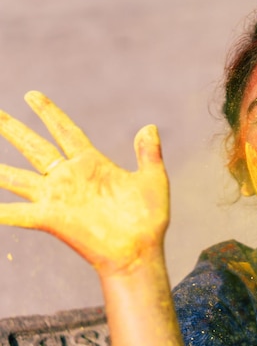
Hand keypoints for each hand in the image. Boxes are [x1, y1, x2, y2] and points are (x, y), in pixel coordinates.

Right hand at [0, 91, 168, 275]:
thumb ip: (149, 153)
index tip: (31, 95)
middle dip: (13, 129)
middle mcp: (69, 177)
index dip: (48, 113)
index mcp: (91, 164)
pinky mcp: (52, 218)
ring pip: (16, 176)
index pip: (65, 131)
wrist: (140, 250)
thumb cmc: (148, 218)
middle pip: (35, 147)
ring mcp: (58, 197)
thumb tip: (149, 126)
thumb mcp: (152, 179)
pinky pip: (17, 213)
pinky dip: (1, 212)